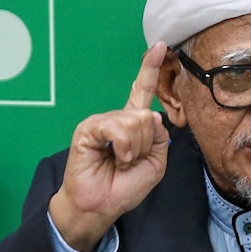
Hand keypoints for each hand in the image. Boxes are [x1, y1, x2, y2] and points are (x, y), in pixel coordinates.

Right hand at [48, 43, 170, 250]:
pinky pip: (118, 128)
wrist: (101, 205)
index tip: (161, 46)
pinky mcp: (89, 128)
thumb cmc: (125, 186)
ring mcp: (102, 121)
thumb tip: (150, 115)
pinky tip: (114, 157)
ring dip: (135, 148)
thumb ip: (159, 136)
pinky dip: (123, 147)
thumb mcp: (156, 161)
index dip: (151, 68)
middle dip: (146, 144)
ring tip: (121, 161)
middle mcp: (118, 118)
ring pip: (135, 121)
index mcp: (133, 124)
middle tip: (130, 161)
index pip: (143, 90)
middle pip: (147, 115)